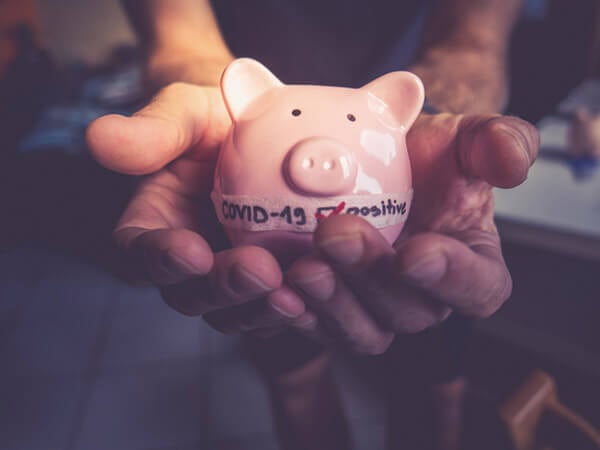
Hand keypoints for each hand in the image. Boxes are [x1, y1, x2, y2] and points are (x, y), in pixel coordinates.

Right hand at [87, 83, 310, 334]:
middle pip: (192, 294)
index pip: (141, 252)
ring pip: (235, 312)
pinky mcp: (269, 281)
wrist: (261, 129)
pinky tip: (321, 296)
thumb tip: (100, 139)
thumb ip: (154, 130)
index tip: (191, 250)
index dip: (161, 259)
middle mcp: (187, 261)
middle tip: (260, 270)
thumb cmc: (215, 119)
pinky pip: (275, 306)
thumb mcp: (187, 112)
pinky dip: (295, 308)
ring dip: (261, 309)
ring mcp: (229, 275)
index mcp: (153, 225)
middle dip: (224, 287)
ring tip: (294, 295)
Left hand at [282, 113, 538, 354]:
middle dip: (371, 277)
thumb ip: (496, 142)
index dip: (451, 278)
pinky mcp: (334, 309)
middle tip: (334, 233)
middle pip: (408, 311)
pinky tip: (272, 286)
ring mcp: (376, 308)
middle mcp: (425, 298)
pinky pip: (317, 324)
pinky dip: (294, 311)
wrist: (379, 162)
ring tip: (301, 268)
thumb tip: (514, 162)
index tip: (417, 253)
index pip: (478, 288)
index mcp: (471, 267)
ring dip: (331, 304)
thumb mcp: (464, 139)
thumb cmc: (429, 157)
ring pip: (362, 330)